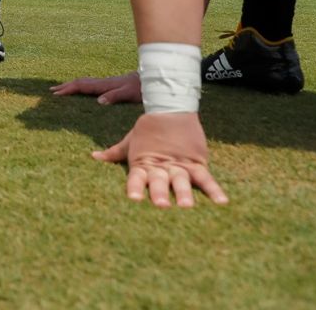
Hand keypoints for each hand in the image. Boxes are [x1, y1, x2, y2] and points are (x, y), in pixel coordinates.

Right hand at [51, 71, 140, 104]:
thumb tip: (99, 101)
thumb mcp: (130, 94)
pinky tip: (82, 91)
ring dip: (72, 86)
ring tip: (62, 90)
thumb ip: (115, 96)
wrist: (154, 78)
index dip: (68, 89)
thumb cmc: (143, 88)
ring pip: (85, 83)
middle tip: (51, 91)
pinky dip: (82, 87)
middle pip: (80, 82)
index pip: (82, 86)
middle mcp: (104, 83)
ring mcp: (107, 83)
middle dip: (65, 86)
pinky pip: (92, 86)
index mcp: (105, 85)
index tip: (56, 94)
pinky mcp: (111, 86)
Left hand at [92, 112, 228, 207]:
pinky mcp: (196, 162)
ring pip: (182, 181)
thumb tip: (93, 157)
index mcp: (143, 163)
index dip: (135, 188)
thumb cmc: (147, 128)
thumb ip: (114, 153)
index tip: (134, 200)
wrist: (170, 108)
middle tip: (161, 205)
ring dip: (184, 193)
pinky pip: (206, 178)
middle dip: (160, 193)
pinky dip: (214, 190)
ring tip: (187, 206)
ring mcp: (180, 165)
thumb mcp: (130, 141)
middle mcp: (161, 167)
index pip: (137, 178)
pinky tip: (222, 203)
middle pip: (160, 181)